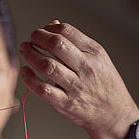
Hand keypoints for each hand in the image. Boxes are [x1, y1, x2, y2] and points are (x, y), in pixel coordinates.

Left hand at [19, 22, 138, 138]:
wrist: (114, 114)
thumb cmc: (103, 84)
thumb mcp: (98, 59)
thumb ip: (76, 42)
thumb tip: (52, 24)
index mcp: (94, 53)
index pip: (67, 32)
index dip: (49, 28)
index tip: (42, 31)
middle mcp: (86, 68)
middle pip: (57, 45)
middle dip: (38, 38)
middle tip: (30, 39)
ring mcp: (76, 86)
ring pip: (48, 66)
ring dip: (31, 55)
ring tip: (25, 50)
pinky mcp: (66, 103)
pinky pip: (43, 89)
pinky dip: (30, 79)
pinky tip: (25, 71)